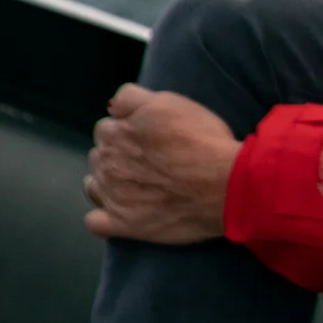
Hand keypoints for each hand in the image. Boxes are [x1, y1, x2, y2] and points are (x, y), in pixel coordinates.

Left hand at [86, 84, 241, 243]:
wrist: (227, 185)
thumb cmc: (204, 141)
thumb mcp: (167, 102)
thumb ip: (130, 99)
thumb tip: (111, 107)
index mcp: (114, 133)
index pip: (106, 128)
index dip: (128, 133)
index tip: (149, 141)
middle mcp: (107, 163)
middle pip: (100, 155)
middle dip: (118, 157)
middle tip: (150, 164)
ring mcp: (113, 195)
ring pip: (94, 185)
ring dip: (110, 183)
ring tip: (140, 187)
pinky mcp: (124, 224)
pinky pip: (95, 222)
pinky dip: (104, 218)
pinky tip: (120, 214)